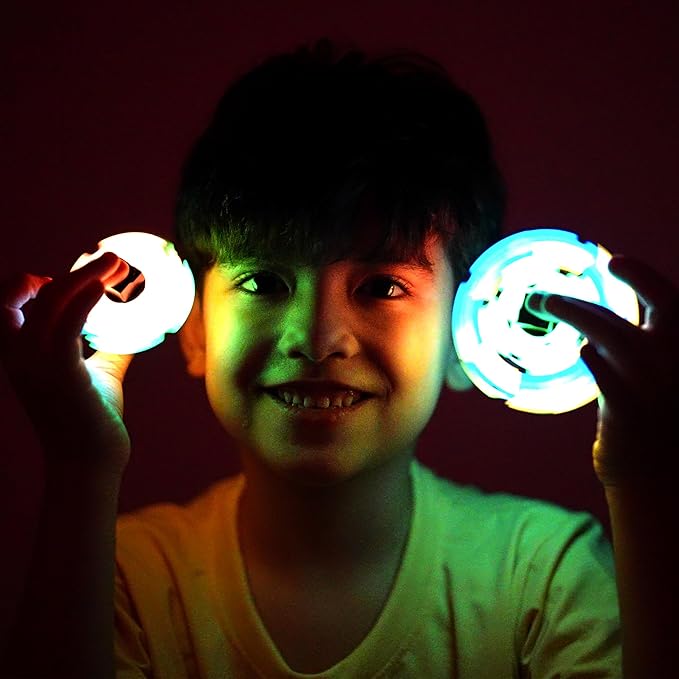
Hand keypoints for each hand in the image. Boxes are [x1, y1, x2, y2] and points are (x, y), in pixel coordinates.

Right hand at [0, 253, 134, 474]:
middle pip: (23, 295)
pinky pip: (65, 326)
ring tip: (118, 264)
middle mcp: (19, 356)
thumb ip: (109, 348)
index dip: (27, 285)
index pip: (7, 306)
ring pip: (49, 303)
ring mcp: (35, 365)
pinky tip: (105, 286)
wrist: (92, 461)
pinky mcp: (60, 373)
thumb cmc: (94, 418)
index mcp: (22, 355)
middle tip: (112, 259)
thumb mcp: (100, 373)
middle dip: (67, 272)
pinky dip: (82, 300)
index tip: (66, 277)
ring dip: (83, 276)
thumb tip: (134, 329)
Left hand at [539, 255, 677, 485]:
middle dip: (580, 303)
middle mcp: (671, 361)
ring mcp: (652, 387)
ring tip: (546, 307)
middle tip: (546, 297)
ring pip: (610, 336)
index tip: (613, 261)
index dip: (641, 277)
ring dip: (576, 316)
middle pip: (622, 316)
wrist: (660, 474)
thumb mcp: (651, 375)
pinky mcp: (629, 412)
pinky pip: (607, 378)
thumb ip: (630, 345)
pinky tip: (581, 352)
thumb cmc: (654, 419)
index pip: (667, 300)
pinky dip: (594, 361)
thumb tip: (586, 318)